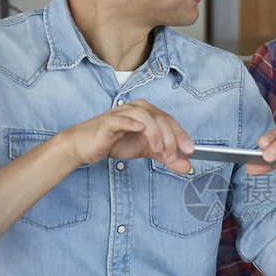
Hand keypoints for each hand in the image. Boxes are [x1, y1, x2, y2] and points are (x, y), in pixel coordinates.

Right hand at [62, 99, 194, 172]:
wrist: (86, 147)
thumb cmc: (115, 143)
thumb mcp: (147, 151)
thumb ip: (167, 158)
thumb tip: (187, 166)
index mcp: (148, 113)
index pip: (169, 120)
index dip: (181, 135)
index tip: (189, 151)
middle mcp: (137, 109)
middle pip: (160, 118)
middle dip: (170, 138)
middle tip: (172, 157)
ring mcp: (122, 114)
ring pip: (144, 115)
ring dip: (155, 132)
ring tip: (158, 149)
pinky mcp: (107, 122)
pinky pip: (119, 119)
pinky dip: (130, 122)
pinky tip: (138, 129)